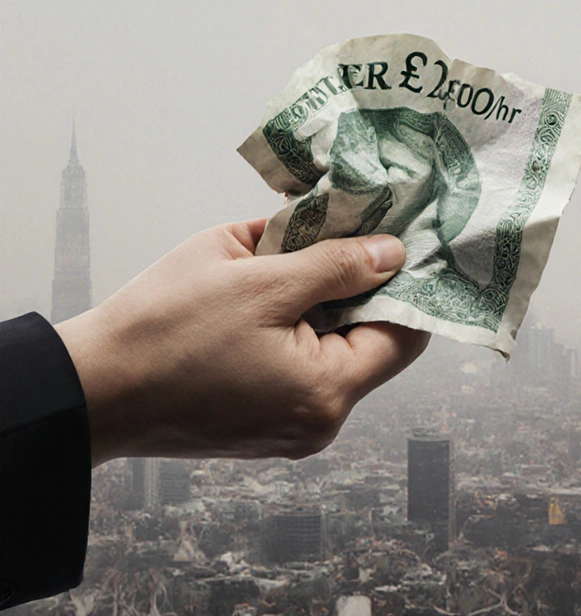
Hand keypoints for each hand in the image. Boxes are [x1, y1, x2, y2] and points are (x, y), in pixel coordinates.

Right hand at [54, 219, 429, 465]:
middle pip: (369, 343)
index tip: (395, 242)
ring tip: (286, 263)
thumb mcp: (256, 278)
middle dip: (354, 288)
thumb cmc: (163, 330)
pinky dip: (290, 330)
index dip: (404, 285)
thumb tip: (392, 254)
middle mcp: (319, 423)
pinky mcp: (261, 427)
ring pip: (330, 351)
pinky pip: (297, 369)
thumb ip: (335, 265)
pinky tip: (263, 297)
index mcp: (327, 392)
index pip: (405, 335)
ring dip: (319, 306)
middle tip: (337, 236)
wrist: (87, 389)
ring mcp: (290, 430)